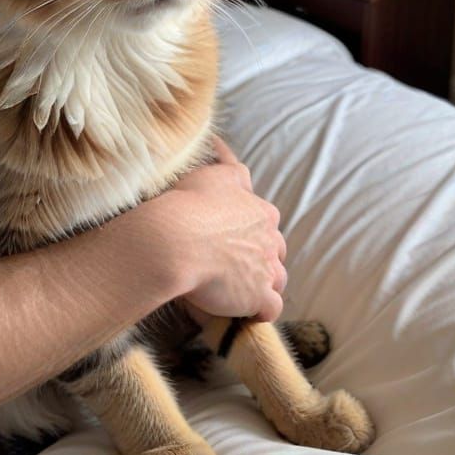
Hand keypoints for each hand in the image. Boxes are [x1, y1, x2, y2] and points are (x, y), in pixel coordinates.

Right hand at [154, 137, 286, 322]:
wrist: (176, 239)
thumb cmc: (189, 203)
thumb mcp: (212, 174)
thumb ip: (227, 165)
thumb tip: (221, 145)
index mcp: (261, 210)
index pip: (267, 221)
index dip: (251, 230)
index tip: (231, 235)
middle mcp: (270, 238)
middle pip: (276, 251)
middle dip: (261, 256)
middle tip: (233, 261)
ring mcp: (267, 269)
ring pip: (278, 279)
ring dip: (263, 283)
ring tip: (238, 288)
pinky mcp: (259, 297)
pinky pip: (271, 308)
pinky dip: (259, 310)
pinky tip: (243, 309)